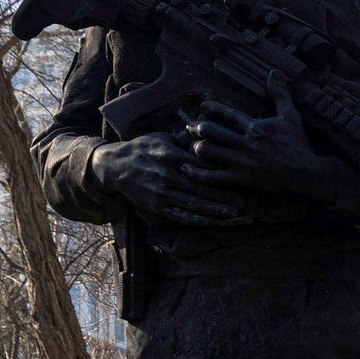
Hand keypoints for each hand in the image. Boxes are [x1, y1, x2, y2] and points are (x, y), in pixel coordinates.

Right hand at [88, 131, 260, 228]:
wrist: (115, 166)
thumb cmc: (142, 148)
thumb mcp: (162, 137)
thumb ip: (184, 141)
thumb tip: (207, 136)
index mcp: (171, 155)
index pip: (202, 166)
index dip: (221, 173)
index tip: (238, 177)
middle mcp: (168, 175)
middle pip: (202, 188)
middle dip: (224, 196)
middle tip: (244, 202)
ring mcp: (162, 193)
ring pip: (194, 204)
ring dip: (215, 211)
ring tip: (234, 215)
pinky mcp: (156, 206)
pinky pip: (181, 216)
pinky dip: (198, 220)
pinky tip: (212, 222)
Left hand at [185, 92, 338, 189]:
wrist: (308, 172)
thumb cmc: (299, 144)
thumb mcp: (291, 115)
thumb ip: (280, 93)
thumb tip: (275, 71)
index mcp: (255, 127)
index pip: (228, 114)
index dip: (212, 109)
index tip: (202, 107)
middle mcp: (246, 143)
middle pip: (212, 132)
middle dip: (198, 128)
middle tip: (191, 127)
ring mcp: (243, 163)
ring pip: (209, 152)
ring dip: (197, 147)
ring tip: (193, 145)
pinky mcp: (242, 180)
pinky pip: (214, 177)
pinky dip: (197, 173)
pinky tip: (186, 168)